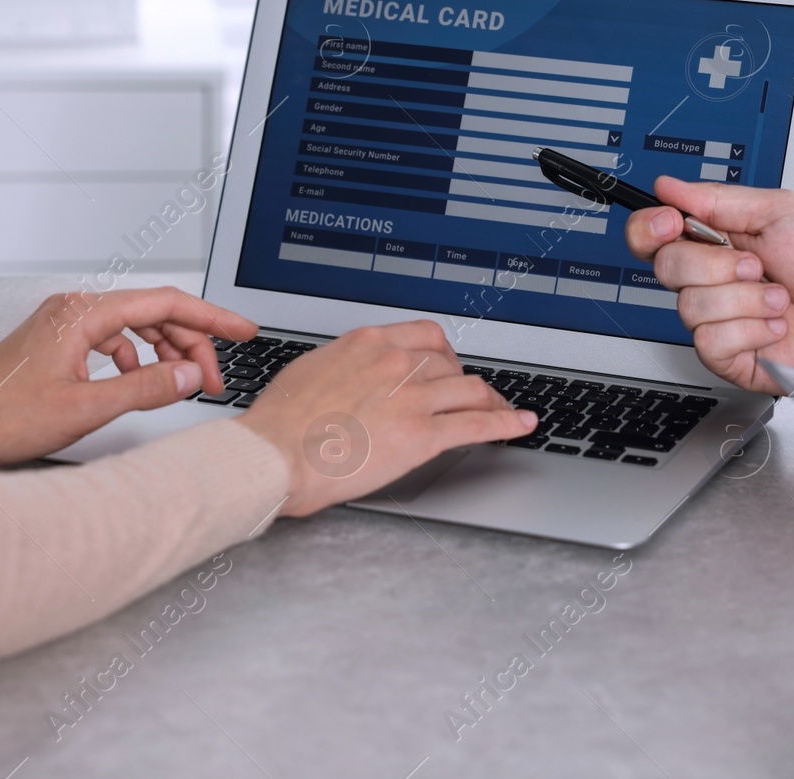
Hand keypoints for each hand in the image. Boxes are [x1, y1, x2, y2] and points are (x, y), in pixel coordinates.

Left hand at [0, 287, 257, 468]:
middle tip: (214, 378)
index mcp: (82, 314)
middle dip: (191, 342)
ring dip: (165, 351)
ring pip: (134, 326)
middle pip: (153, 312)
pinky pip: (111, 339)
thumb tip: (191, 375)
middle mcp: (72, 310)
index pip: (165, 302)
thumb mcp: (86, 408)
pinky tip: (139, 381)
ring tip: (184, 383)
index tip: (243, 331)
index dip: (211, 318)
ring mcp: (61, 325)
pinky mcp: (54, 344)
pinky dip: (136, 357)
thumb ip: (146, 388)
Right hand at [235, 320, 536, 516]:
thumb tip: (352, 376)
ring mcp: (412, 397)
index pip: (427, 337)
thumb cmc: (280, 424)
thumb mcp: (311, 372)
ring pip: (471, 390)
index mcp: (367, 343)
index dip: (446, 355)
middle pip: (452, 365)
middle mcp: (395, 363)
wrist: (273, 455)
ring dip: (493, 402)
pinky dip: (507, 424)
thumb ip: (343, 368)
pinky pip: (477, 424)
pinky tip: (521, 425)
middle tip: (473, 397)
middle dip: (466, 382)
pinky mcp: (422, 435)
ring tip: (504, 412)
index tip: (451, 366)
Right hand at [623, 177, 793, 391]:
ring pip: (689, 306)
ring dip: (745, 299)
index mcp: (718, 242)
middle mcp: (713, 281)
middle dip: (715, 263)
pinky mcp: (729, 357)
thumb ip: (716, 199)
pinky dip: (750, 329)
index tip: (672, 221)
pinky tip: (775, 326)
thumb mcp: (779, 211)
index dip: (650, 227)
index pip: (654, 235)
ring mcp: (720, 320)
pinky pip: (710, 341)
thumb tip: (669, 185)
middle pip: (666, 267)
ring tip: (778, 298)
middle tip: (756, 265)